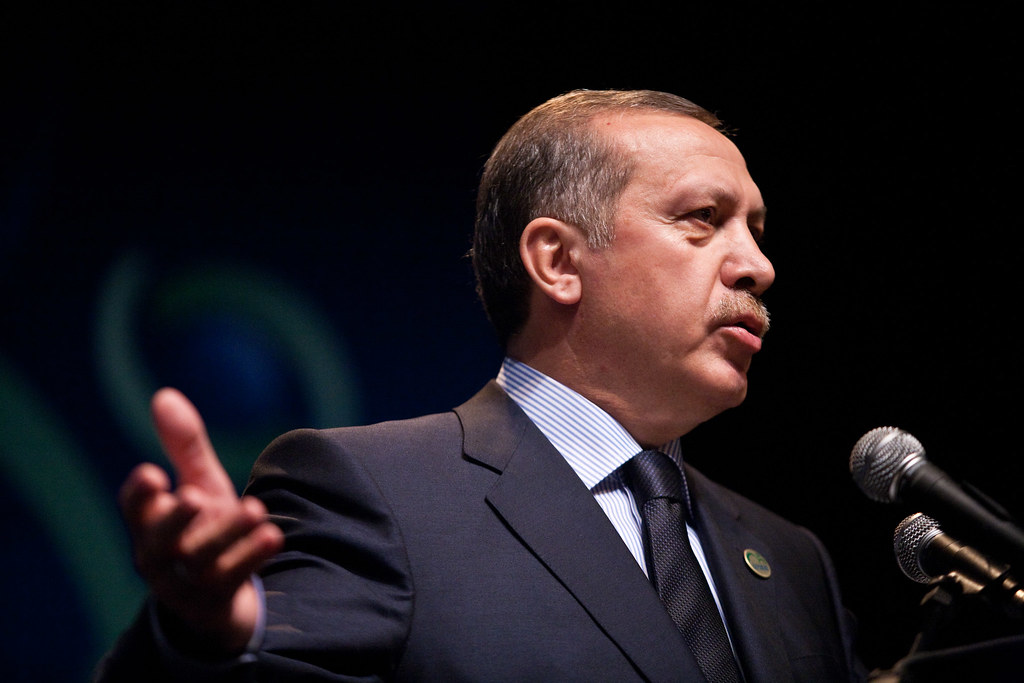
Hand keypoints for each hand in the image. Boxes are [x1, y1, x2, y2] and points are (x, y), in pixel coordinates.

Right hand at [119, 388, 283, 654]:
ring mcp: (187, 582)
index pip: (135, 510)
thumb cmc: (204, 530)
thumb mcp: (198, 485)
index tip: (151, 474)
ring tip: (255, 508)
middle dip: (175, 521)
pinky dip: (252, 557)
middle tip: (192, 496)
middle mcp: (161, 556)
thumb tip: (164, 394)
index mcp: (150, 525)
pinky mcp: (216, 600)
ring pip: (202, 560)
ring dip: (228, 534)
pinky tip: (274, 536)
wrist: (219, 599)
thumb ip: (184, 446)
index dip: (139, 495)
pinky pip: (232, 580)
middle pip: (160, 542)